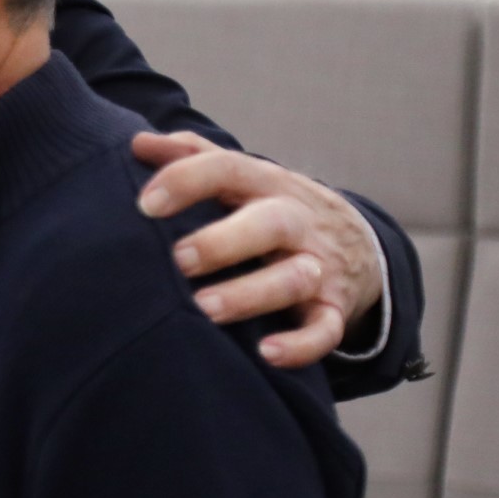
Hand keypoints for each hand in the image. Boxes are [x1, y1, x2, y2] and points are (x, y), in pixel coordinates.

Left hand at [134, 130, 384, 368]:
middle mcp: (294, 222)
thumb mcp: (244, 178)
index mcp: (265, 186)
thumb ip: (193, 157)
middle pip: (268, 224)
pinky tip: (266, 354)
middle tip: (178, 259)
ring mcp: (317, 266)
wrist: (360, 243)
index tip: (145, 203)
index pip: (229, 169)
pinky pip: (325, 330)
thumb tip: (138, 143)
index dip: (187, 180)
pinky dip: (301, 345)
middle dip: (224, 241)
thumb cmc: (274, 208)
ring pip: (293, 279)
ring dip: (250, 294)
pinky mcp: (333, 309)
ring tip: (205, 309)